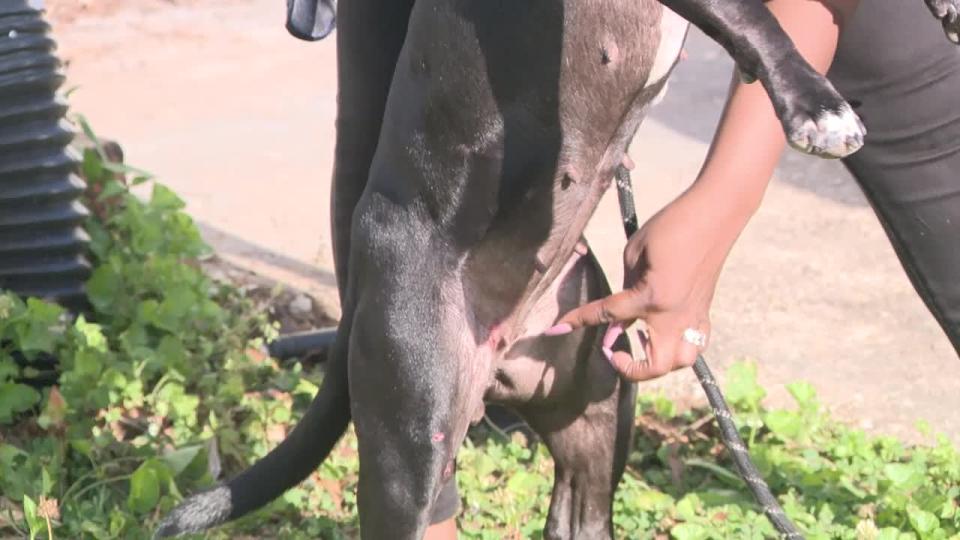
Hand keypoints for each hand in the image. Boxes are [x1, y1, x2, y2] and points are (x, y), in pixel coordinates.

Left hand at [546, 190, 738, 380]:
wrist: (716, 213)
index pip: (608, 315)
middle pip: (654, 365)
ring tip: (641, 345)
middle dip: (629, 367)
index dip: (578, 320)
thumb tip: (619, 311)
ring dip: (657, 363)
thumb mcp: (636, 251)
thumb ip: (625, 285)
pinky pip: (695, 343)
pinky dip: (679, 348)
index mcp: (652, 298)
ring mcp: (694, 317)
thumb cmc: (671, 225)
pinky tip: (664, 334)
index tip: (556, 328)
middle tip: (612, 350)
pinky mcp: (705, 310)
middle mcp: (675, 316)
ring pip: (679, 362)